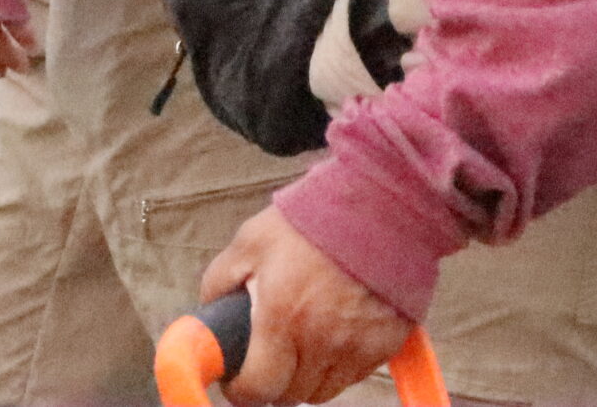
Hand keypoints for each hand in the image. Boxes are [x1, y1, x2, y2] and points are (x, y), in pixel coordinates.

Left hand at [202, 207, 412, 404]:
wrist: (378, 207)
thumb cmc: (310, 222)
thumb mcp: (249, 242)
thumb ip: (221, 282)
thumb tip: (210, 313)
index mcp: (282, 319)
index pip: (259, 388)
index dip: (241, 390)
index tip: (236, 381)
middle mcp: (322, 342)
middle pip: (292, 394)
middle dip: (273, 383)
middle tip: (266, 361)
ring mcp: (358, 348)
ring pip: (324, 390)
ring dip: (306, 378)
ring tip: (298, 349)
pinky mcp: (386, 346)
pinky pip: (355, 375)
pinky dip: (338, 367)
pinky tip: (330, 337)